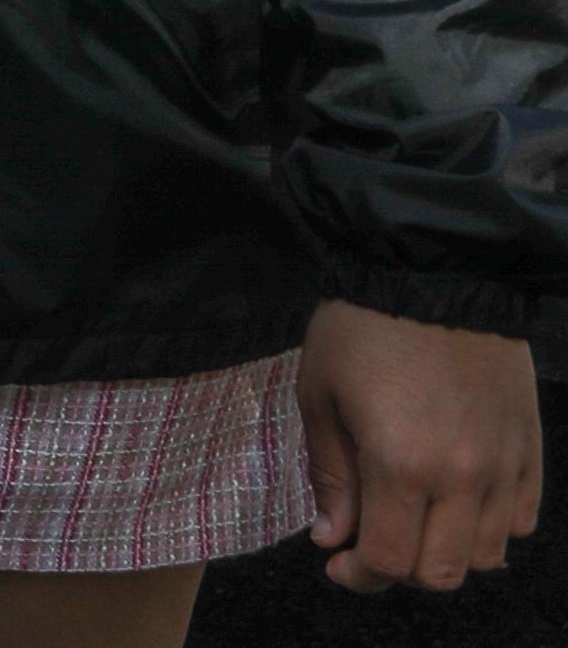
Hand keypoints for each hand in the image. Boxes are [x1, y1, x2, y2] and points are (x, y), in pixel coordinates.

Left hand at [300, 297, 540, 591]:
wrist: (435, 274)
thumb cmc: (362, 329)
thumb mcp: (321, 395)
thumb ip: (330, 475)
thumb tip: (332, 539)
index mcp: (402, 466)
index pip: (391, 561)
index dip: (361, 577)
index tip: (338, 564)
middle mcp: (464, 478)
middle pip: (443, 572)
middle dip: (401, 571)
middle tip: (372, 544)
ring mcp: (506, 466)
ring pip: (488, 554)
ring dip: (448, 552)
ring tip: (415, 520)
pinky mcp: (531, 449)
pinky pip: (523, 518)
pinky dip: (492, 526)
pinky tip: (459, 500)